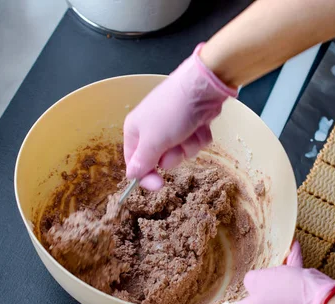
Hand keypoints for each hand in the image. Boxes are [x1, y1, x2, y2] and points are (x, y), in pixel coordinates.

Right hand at [123, 43, 236, 189]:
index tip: (159, 186)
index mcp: (135, 131)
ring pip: (182, 152)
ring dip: (189, 145)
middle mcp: (152, 129)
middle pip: (162, 160)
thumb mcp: (153, 140)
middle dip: (174, 155)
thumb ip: (143, 161)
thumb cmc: (172, 112)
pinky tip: (201, 124)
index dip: (146, 176)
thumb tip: (131, 175)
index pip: (135, 163)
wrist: (202, 87)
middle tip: (177, 144)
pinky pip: (196, 142)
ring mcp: (173, 126)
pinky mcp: (192, 123)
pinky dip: (200, 136)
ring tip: (190, 130)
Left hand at [190, 242, 334, 303]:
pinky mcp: (296, 302)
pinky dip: (288, 266)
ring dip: (265, 276)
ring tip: (263, 257)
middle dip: (235, 295)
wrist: (323, 301)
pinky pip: (288, 282)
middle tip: (222, 285)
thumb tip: (251, 281)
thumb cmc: (285, 293)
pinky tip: (291, 247)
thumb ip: (248, 279)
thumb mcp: (258, 279)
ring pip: (266, 292)